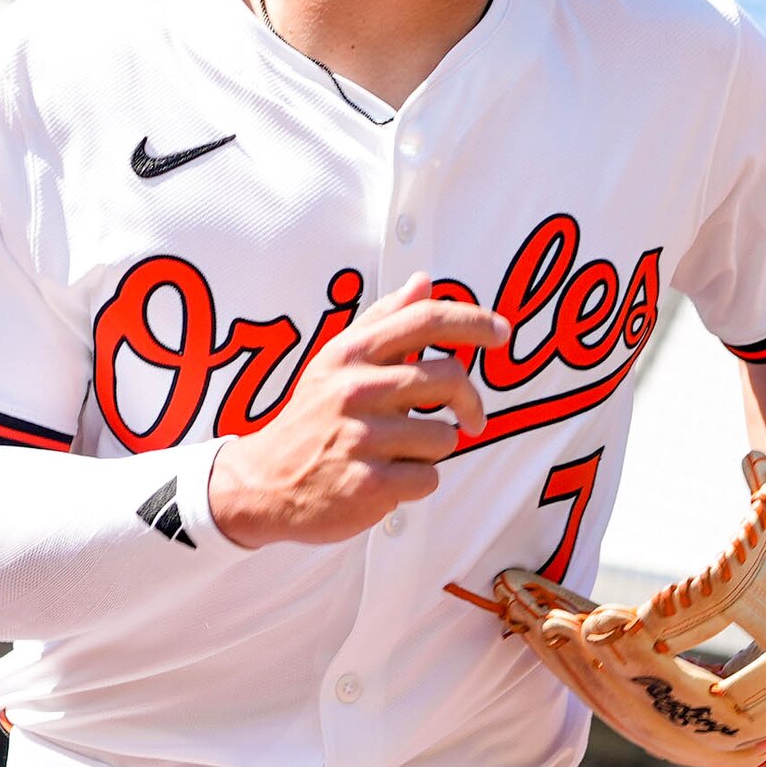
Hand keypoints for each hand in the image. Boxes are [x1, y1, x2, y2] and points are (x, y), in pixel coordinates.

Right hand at [203, 288, 495, 546]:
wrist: (263, 483)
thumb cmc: (311, 419)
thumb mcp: (337, 361)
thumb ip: (383, 320)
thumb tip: (423, 282)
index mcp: (350, 354)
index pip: (424, 321)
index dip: (472, 322)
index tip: (502, 332)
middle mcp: (354, 389)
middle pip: (449, 378)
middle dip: (470, 402)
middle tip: (472, 419)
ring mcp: (360, 438)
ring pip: (443, 437)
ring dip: (432, 450)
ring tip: (398, 454)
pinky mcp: (367, 484)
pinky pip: (428, 479)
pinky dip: (418, 483)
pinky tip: (388, 480)